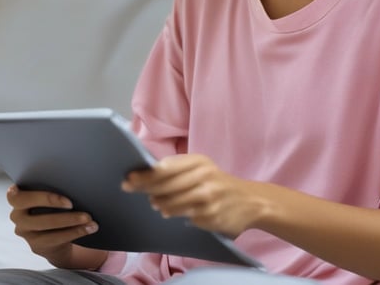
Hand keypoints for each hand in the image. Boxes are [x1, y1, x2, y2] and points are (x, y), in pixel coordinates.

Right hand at [6, 185, 105, 268]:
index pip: (15, 197)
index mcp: (17, 198)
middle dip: (60, 213)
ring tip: (89, 220)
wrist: (50, 231)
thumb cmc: (51, 204)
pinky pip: (56, 239)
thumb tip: (77, 176)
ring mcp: (26, 233)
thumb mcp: (46, 194)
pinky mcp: (37, 245)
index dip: (40, 198)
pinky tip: (89, 228)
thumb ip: (50, 186)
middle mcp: (17, 216)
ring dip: (71, 223)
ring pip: (47, 229)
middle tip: (79, 209)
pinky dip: (75, 232)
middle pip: (34, 216)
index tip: (62, 198)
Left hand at [122, 154, 266, 237]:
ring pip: (171, 204)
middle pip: (165, 185)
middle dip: (145, 189)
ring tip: (156, 204)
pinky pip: (183, 218)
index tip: (127, 178)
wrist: (251, 201)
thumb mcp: (203, 169)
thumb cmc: (219, 183)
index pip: (166, 168)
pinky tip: (171, 213)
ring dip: (159, 204)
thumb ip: (178, 170)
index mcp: (200, 161)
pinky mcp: (210, 216)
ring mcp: (208, 197)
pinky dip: (175, 215)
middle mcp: (205, 176)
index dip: (145, 174)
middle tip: (129, 189)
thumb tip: (146, 175)